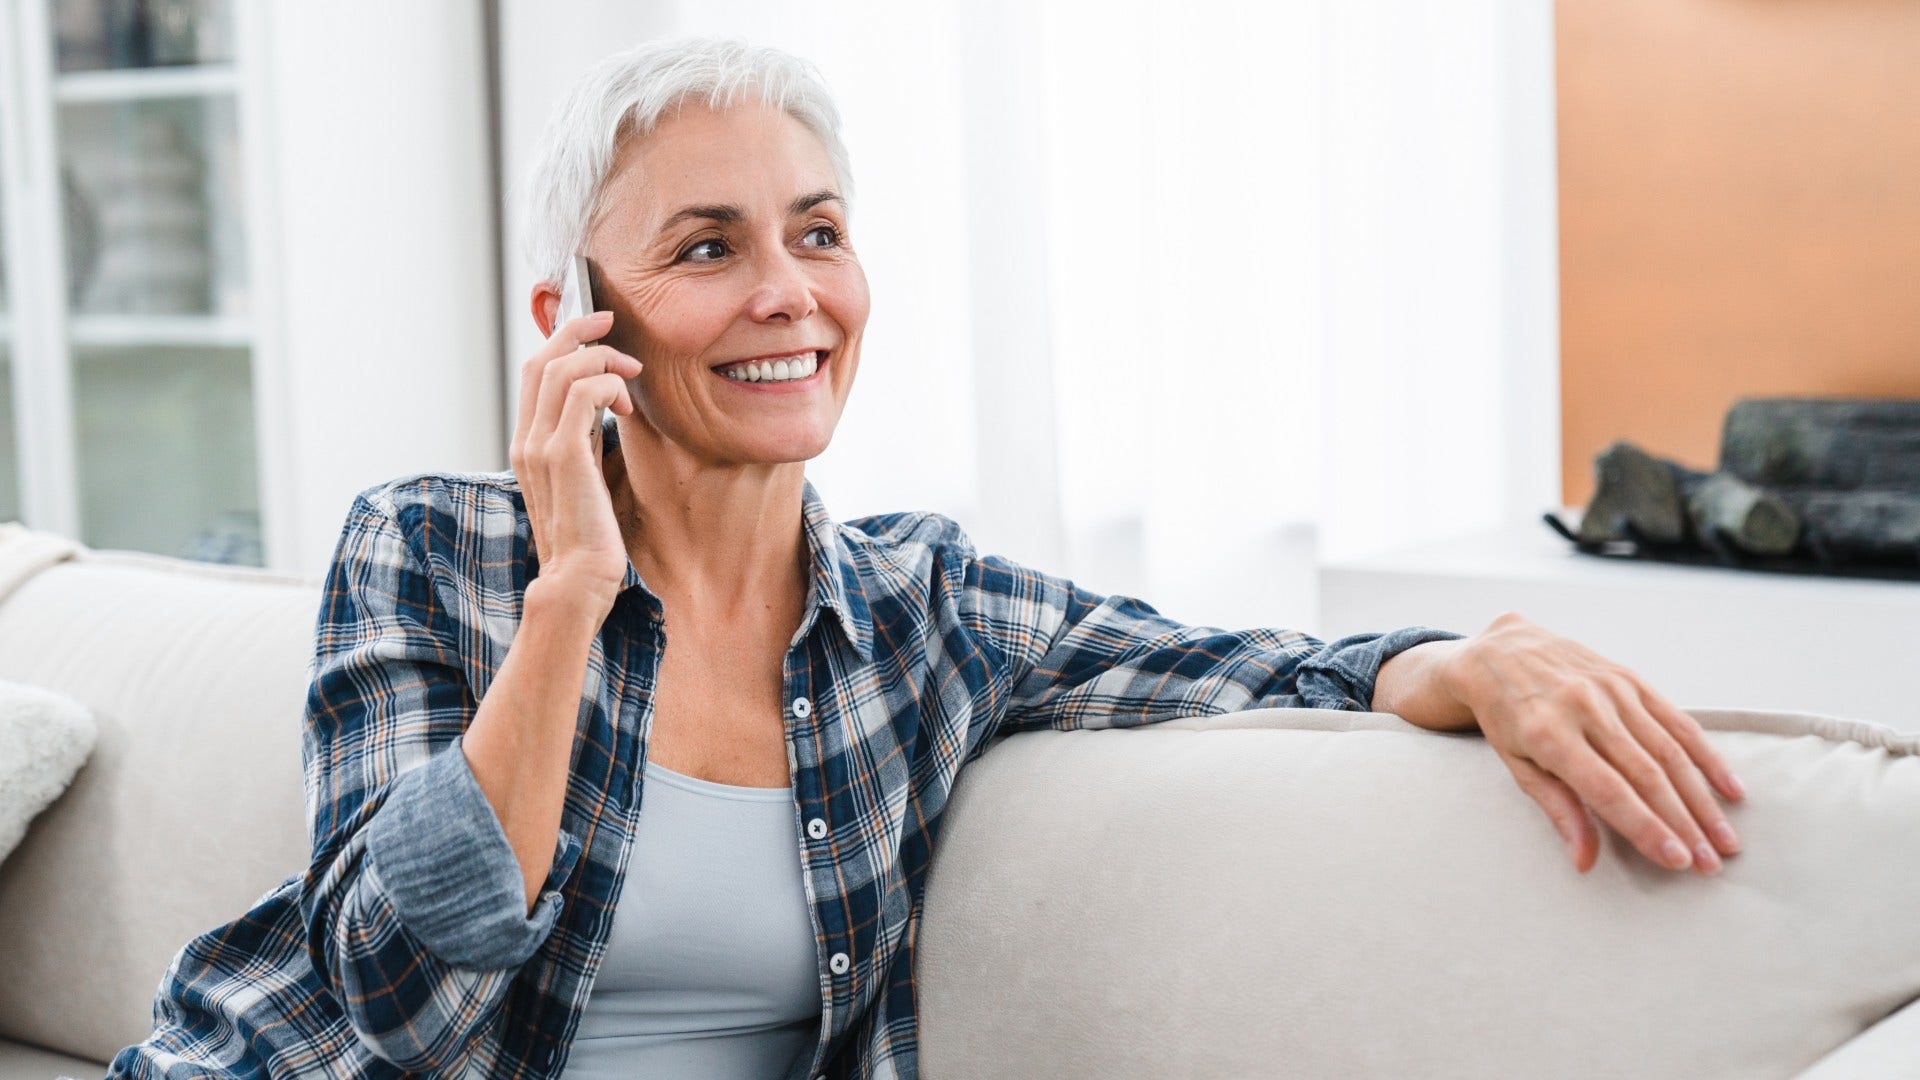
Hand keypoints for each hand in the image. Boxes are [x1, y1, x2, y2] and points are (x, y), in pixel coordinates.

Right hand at [509, 309, 642, 606]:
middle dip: (579, 330)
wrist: (577, 581)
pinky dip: (608, 385)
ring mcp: (540, 446)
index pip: (534, 373)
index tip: (597, 330)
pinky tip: (626, 408)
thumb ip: (582, 444)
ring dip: (602, 359)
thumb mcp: (582, 480)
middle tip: (613, 321)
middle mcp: (526, 440)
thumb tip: (602, 410)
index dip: (562, 340)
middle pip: (541, 359)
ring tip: (629, 376)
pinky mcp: (563, 455)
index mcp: (527, 444)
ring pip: (562, 368)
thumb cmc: (588, 539)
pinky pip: (583, 393)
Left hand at [1440, 612, 1746, 874]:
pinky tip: (1730, 789)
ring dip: (1702, 801)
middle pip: (1646, 775)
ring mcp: (1612, 690)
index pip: (1607, 790)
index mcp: (1548, 734)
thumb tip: (1585, 862)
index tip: (1677, 862)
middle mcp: (1585, 709)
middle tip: (1710, 865)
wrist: (1499, 650)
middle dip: (1683, 825)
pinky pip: (1677, 720)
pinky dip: (1707, 756)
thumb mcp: (1516, 765)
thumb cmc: (1504, 718)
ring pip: (1670, 752)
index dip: (1645, 827)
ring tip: (1725, 841)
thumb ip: (1556, 810)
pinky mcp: (1631, 679)